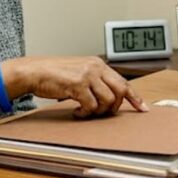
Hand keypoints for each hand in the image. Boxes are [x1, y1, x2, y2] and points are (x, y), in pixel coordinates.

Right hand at [0, 56, 147, 117]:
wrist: (35, 71)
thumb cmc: (55, 74)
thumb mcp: (80, 72)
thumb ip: (96, 80)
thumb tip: (110, 98)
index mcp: (98, 63)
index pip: (123, 81)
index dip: (135, 96)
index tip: (143, 108)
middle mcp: (96, 67)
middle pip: (120, 91)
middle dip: (115, 106)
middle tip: (104, 112)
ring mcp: (87, 75)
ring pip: (107, 100)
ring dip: (98, 111)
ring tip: (85, 111)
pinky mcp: (77, 85)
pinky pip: (91, 106)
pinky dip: (85, 113)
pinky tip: (76, 112)